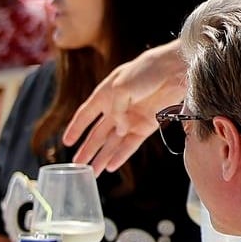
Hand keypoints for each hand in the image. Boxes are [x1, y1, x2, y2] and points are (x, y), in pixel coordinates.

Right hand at [64, 42, 188, 172]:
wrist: (173, 69)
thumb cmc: (146, 71)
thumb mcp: (121, 87)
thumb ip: (115, 111)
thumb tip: (119, 131)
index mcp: (106, 94)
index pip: (86, 114)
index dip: (76, 128)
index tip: (66, 142)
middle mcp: (117, 108)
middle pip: (98, 133)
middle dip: (88, 149)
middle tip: (77, 164)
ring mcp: (132, 118)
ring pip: (113, 142)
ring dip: (102, 157)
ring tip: (92, 172)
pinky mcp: (147, 125)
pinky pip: (131, 143)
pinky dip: (121, 155)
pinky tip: (111, 166)